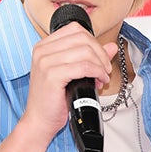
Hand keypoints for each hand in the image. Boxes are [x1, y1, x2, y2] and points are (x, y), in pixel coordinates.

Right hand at [20, 25, 117, 145]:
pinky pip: (83, 66)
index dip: (94, 41)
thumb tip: (111, 47)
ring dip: (100, 64)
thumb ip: (90, 58)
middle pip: (82, 38)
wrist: (39, 121)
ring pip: (85, 51)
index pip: (76, 30)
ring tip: (102, 77)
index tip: (100, 58)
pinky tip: (99, 80)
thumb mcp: (72, 74)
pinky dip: (97, 72)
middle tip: (105, 68)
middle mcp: (42, 50)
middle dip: (100, 53)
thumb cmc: (52, 100)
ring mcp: (46, 62)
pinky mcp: (52, 75)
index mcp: (44, 46)